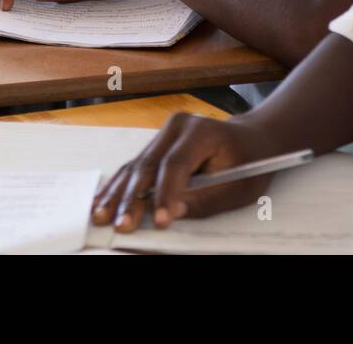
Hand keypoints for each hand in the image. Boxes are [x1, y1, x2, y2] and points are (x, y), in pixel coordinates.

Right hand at [91, 112, 278, 231]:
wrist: (251, 138)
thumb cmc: (250, 162)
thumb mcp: (240, 185)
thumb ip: (207, 199)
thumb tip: (174, 212)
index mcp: (202, 131)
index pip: (177, 163)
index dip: (165, 193)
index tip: (160, 220)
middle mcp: (177, 126)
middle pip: (149, 165)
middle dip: (133, 198)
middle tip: (122, 225)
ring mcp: (164, 133)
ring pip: (135, 166)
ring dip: (117, 194)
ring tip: (101, 216)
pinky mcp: (156, 145)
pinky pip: (135, 167)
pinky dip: (118, 187)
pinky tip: (102, 202)